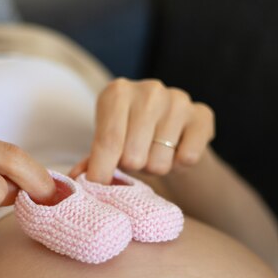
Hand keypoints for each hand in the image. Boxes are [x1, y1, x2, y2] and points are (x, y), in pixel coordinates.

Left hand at [70, 78, 214, 182]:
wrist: (174, 133)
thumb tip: (75, 178)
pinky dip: (179, 165)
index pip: (108, 141)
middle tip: (135, 160)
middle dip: (132, 168)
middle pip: (132, 156)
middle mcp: (148, 90)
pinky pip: (186, 158)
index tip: (99, 188)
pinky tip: (176, 152)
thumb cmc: (132, 138)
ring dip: (155, 168)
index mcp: (117, 92)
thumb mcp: (107, 144)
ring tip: (154, 154)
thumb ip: (91, 161)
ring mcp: (178, 99)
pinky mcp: (202, 115)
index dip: (102, 171)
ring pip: (159, 162)